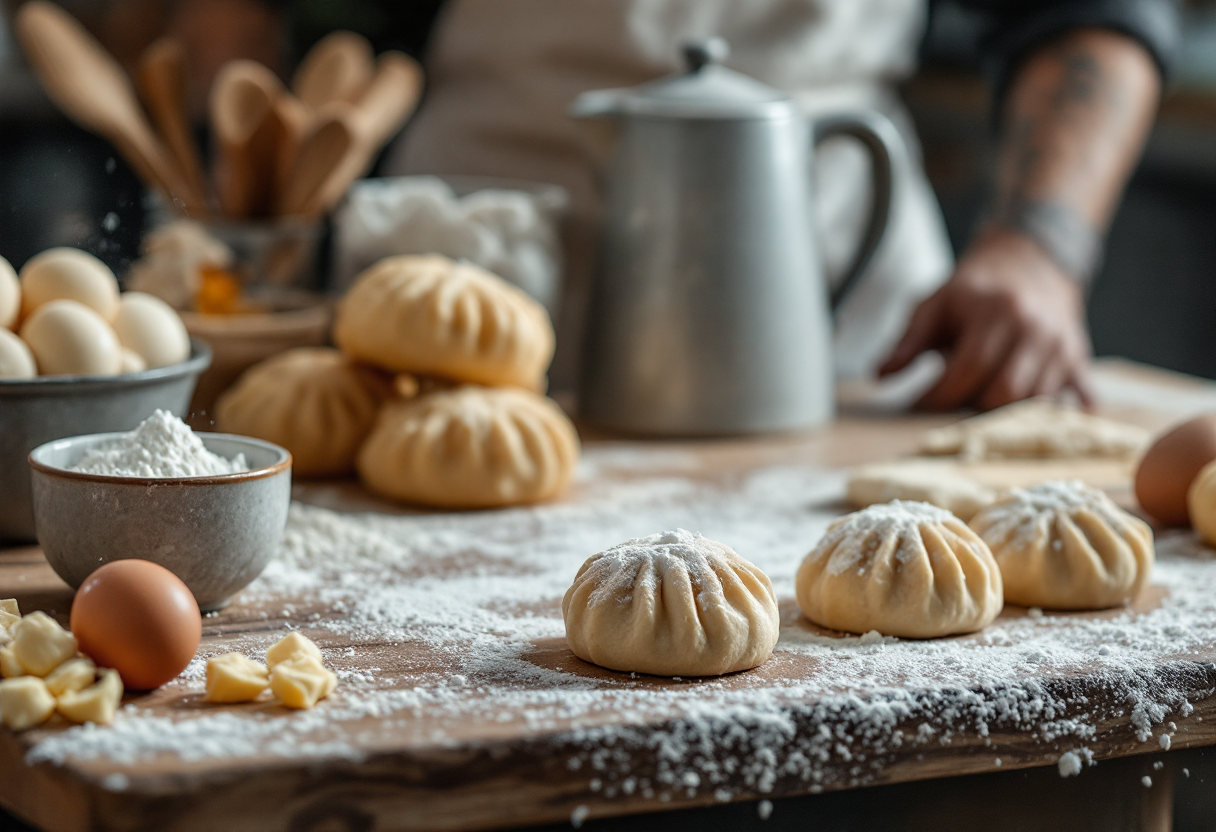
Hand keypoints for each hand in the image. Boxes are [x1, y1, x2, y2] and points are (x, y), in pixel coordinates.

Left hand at [879, 229, 1093, 410]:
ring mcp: (1061, 344)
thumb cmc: (972, 291)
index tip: (915, 404)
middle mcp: (1035, 328)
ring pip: (1035, 402)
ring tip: (978, 399)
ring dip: (1004, 412)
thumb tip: (879, 376)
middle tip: (951, 403)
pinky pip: (1077, 397)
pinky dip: (1058, 413)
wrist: (1028, 261)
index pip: (968, 368)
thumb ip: (907, 342)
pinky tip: (1038, 421)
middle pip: (1005, 392)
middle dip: (972, 407)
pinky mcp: (1078, 357)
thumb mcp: (934, 305)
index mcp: (996, 311)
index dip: (939, 395)